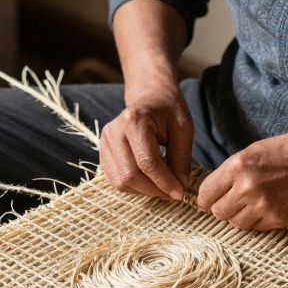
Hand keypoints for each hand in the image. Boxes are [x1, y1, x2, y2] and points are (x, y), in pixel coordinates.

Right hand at [100, 80, 193, 201]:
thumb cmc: (168, 110)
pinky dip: (134, 187)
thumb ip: (181, 158)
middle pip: (130, 176)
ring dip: (144, 191)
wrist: (149, 95)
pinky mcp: (103, 152)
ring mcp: (104, 142)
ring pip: (120, 182)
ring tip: (162, 185)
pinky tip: (149, 180)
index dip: (164, 182)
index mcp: (134, 121)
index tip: (180, 192)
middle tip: (173, 192)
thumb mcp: (184, 129)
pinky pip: (115, 180)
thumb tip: (179, 187)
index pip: (147, 162)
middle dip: (154, 190)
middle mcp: (114, 131)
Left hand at [195, 132, 287, 229]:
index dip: (205, 198)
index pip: (206, 193)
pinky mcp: (277, 218)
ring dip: (238, 216)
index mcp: (237, 166)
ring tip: (251, 204)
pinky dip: (256, 221)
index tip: (208, 200)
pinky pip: (254, 228)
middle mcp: (246, 187)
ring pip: (235, 223)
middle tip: (232, 201)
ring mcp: (262, 205)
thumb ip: (231, 170)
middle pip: (218, 212)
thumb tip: (214, 189)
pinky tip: (265, 207)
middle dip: (221, 207)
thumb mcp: (254, 151)